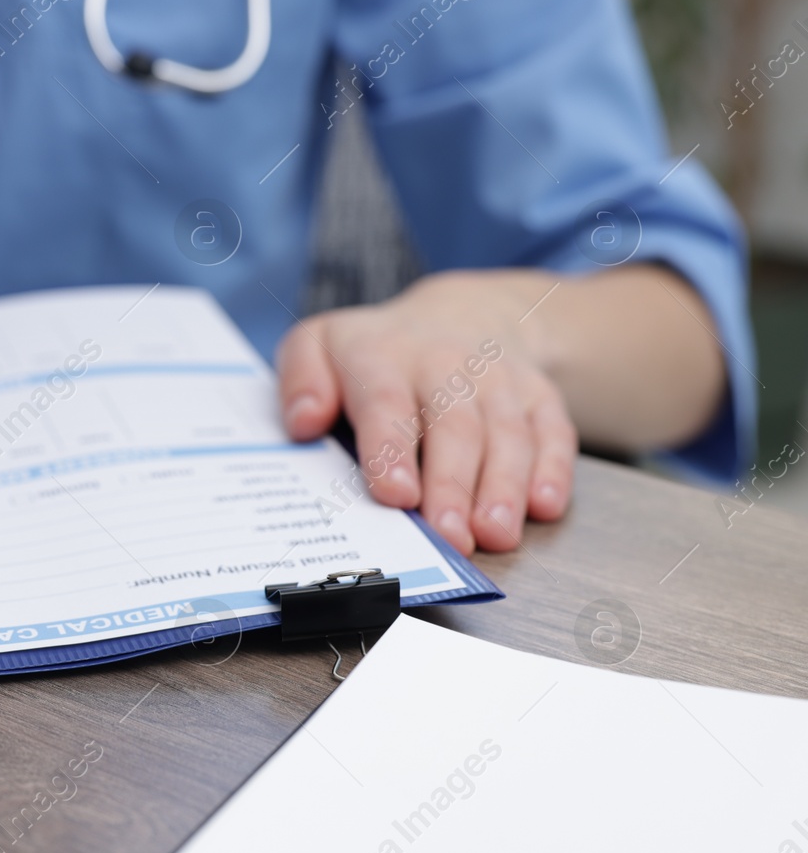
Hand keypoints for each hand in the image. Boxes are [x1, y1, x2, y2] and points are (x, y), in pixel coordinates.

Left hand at [275, 270, 576, 554]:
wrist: (460, 315)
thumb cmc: (375, 351)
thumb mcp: (318, 345)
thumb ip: (300, 381)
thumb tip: (303, 423)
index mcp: (383, 357)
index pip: (387, 405)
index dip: (391, 450)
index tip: (395, 495)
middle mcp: (446, 365)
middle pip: (453, 427)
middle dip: (452, 486)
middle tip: (450, 538)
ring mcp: (498, 381)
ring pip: (506, 434)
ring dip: (503, 487)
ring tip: (496, 535)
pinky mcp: (539, 396)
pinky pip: (553, 431)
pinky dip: (553, 470)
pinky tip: (544, 507)